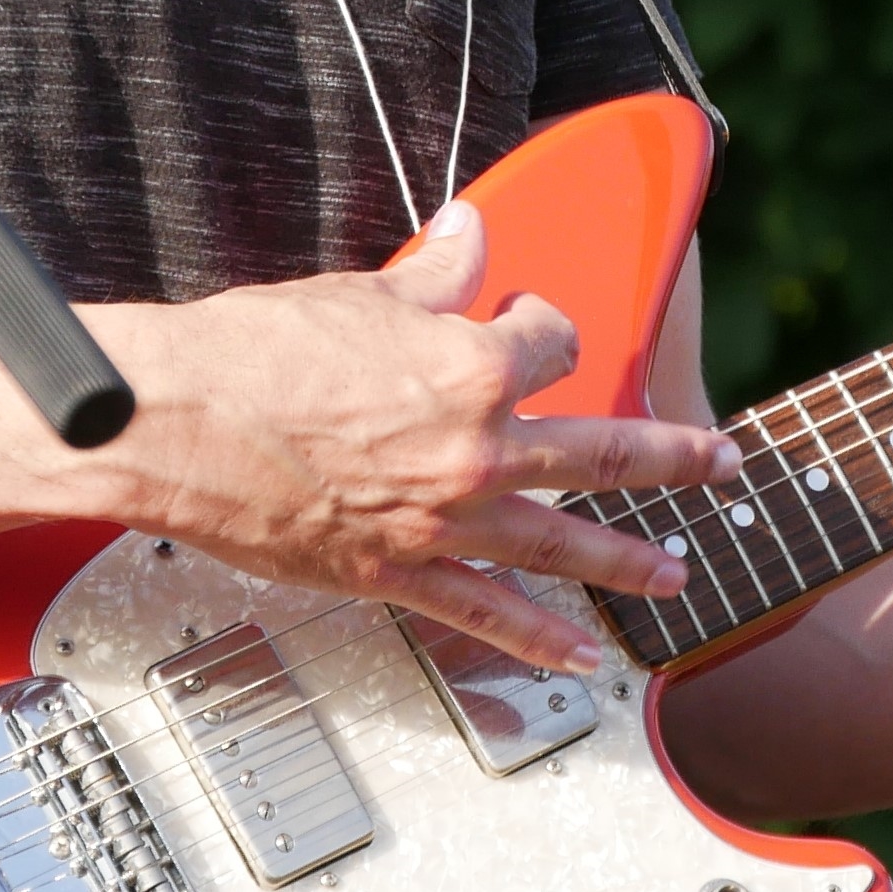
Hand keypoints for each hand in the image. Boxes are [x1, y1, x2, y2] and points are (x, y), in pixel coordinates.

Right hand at [88, 201, 734, 670]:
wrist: (173, 424)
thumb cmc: (254, 354)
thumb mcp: (357, 293)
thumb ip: (434, 271)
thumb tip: (471, 231)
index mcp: (473, 369)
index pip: (551, 341)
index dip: (542, 323)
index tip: (527, 320)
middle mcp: (477, 450)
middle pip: (605, 452)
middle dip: (674, 456)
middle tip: (719, 460)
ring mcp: (443, 521)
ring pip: (566, 544)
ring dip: (631, 560)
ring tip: (678, 573)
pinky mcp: (398, 573)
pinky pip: (488, 616)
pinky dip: (540, 643)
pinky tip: (583, 660)